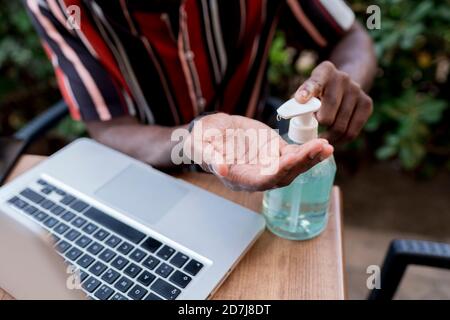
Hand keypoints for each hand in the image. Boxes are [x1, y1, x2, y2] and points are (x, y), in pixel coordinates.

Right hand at [183, 113, 332, 190]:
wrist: (211, 131)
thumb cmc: (202, 141)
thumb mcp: (201, 145)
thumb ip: (210, 156)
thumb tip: (220, 167)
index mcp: (240, 177)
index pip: (263, 180)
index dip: (278, 172)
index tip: (291, 161)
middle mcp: (258, 174)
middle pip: (284, 174)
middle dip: (302, 163)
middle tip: (320, 149)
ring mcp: (268, 163)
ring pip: (293, 165)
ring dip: (310, 157)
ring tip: (326, 147)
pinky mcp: (275, 150)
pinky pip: (294, 152)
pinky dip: (308, 149)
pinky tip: (322, 144)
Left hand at [295, 61, 372, 142]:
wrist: (344, 84)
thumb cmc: (318, 92)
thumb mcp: (307, 91)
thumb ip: (298, 102)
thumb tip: (292, 114)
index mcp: (324, 71)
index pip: (315, 83)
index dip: (307, 91)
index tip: (300, 99)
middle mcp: (342, 78)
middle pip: (327, 113)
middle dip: (318, 126)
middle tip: (313, 130)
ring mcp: (357, 90)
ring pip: (340, 126)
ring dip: (328, 136)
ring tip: (321, 137)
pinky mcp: (367, 103)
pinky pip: (352, 132)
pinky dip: (341, 140)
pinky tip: (333, 139)